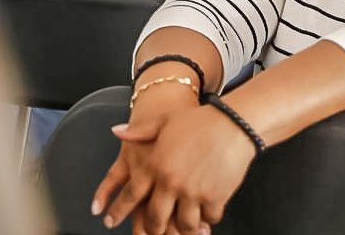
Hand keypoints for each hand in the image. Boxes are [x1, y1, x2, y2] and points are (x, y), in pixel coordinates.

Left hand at [94, 101, 255, 234]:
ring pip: (183, 224)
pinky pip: (209, 217)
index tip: (110, 222)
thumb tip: (117, 131)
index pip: (131, 195)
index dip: (118, 211)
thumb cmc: (200, 120)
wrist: (234, 122)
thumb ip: (140, 131)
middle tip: (153, 231)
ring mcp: (193, 192)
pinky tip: (209, 213)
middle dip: (152, 229)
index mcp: (155, 164)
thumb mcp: (165, 121)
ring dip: (184, 227)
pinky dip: (209, 218)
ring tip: (186, 225)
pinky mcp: (215, 196)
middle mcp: (171, 182)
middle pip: (155, 219)